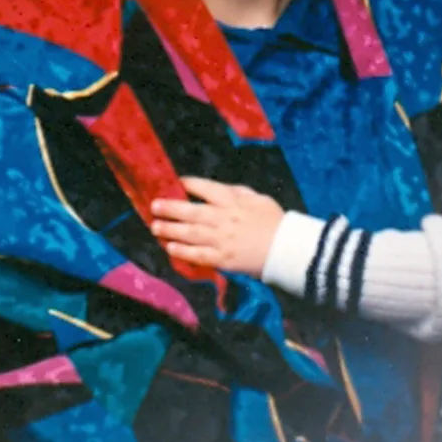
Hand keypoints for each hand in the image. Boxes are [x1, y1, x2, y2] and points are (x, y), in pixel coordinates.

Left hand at [150, 176, 283, 277]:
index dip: (189, 184)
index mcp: (233, 201)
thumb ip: (236, 191)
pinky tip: (170, 247)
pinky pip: (198, 255)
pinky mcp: (223, 259)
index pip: (206, 188)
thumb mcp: (257, 198)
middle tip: (154, 206)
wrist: (286, 249)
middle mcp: (224, 219)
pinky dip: (183, 251)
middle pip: (192, 212)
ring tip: (155, 226)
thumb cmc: (274, 221)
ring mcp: (222, 240)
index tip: (177, 183)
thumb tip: (214, 188)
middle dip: (171, 208)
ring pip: (190, 233)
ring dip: (170, 229)